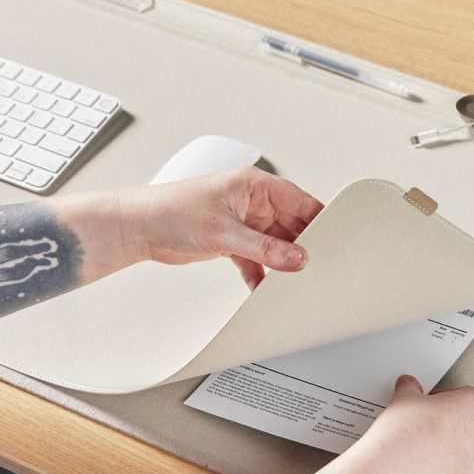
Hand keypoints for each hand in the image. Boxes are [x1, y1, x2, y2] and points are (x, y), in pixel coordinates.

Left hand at [119, 167, 323, 289]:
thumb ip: (264, 248)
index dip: (318, 221)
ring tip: (291, 282)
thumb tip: (296, 258)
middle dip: (300, 247)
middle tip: (314, 268)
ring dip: (280, 263)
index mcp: (253, 185)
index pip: (300, 201)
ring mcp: (241, 222)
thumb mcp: (224, 232)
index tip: (334, 243)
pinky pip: (255, 258)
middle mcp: (250, 201)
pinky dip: (260, 273)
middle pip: (290, 225)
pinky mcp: (230, 241)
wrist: (139, 228)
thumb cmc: (171, 211)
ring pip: (274, 244)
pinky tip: (263, 288)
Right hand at [359, 376, 473, 473]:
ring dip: (448, 452)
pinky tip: (422, 470)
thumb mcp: (403, 397)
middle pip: (471, 425)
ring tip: (420, 450)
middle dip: (449, 425)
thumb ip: (410, 388)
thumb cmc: (406, 433)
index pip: (466, 395)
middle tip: (424, 426)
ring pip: (466, 455)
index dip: (445, 398)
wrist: (396, 469)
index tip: (429, 403)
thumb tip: (408, 386)